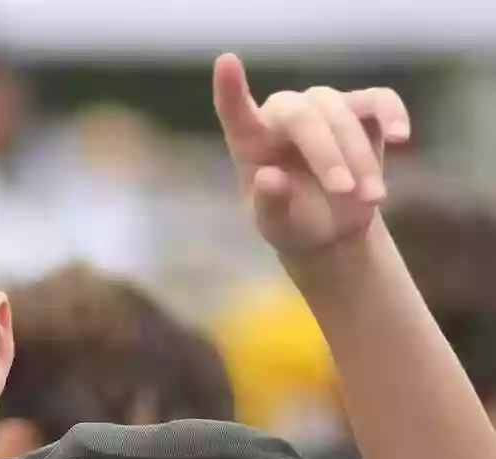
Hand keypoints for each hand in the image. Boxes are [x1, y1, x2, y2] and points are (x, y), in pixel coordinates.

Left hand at [213, 53, 410, 255]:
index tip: (226, 61)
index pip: (235, 112)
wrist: (332, 230)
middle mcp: (283, 116)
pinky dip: (392, 114)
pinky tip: (399, 137)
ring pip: (341, 113)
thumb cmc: (294, 224)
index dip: (230, 88)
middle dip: (327, 155)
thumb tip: (270, 178)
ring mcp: (322, 108)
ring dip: (359, 156)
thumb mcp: (277, 226)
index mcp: (251, 142)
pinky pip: (379, 100)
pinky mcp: (361, 109)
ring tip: (371, 199)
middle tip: (343, 192)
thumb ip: (270, 204)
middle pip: (303, 116)